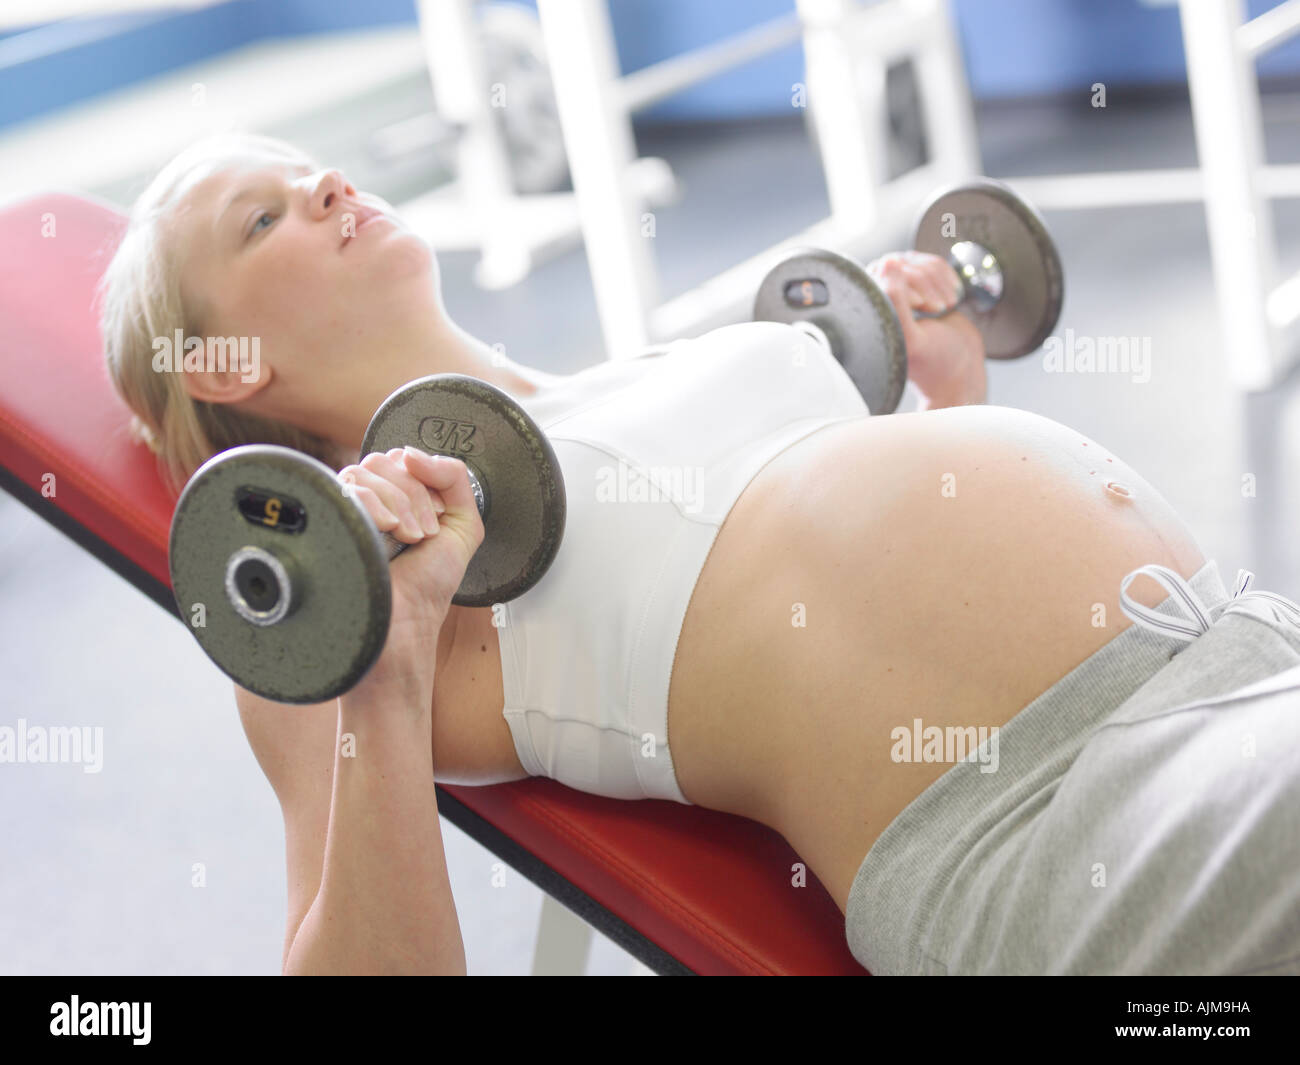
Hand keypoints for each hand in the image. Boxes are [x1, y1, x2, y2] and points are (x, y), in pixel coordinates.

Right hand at [338, 447, 485, 684]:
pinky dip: (377, 505)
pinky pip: (349, 486)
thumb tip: (414, 455)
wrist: (405, 625)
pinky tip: (388, 533)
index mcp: (397, 500)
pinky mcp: (329, 522)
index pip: (403, 459)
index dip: (425, 483)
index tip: (435, 522)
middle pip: (385, 461)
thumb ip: (454, 478)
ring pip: (366, 469)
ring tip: (407, 539)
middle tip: (423, 534)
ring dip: (399, 503)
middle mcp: (369, 503)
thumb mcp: (463, 526)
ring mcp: (346, 511)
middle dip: (414, 494)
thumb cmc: (428, 586)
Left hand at [866, 251, 986, 408]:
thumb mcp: (911, 337)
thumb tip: (889, 261)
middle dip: (927, 286)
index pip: (882, 274)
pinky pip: (935, 265)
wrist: (961, 371)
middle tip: (935, 311)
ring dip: (940, 285)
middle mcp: (883, 300)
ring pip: (922, 263)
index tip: (920, 308)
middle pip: (904, 264)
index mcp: (872, 314)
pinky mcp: (925, 286)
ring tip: (942, 310)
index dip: (906, 285)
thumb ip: (894, 300)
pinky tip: (950, 301)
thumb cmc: (933, 363)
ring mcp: (905, 291)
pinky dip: (948, 280)